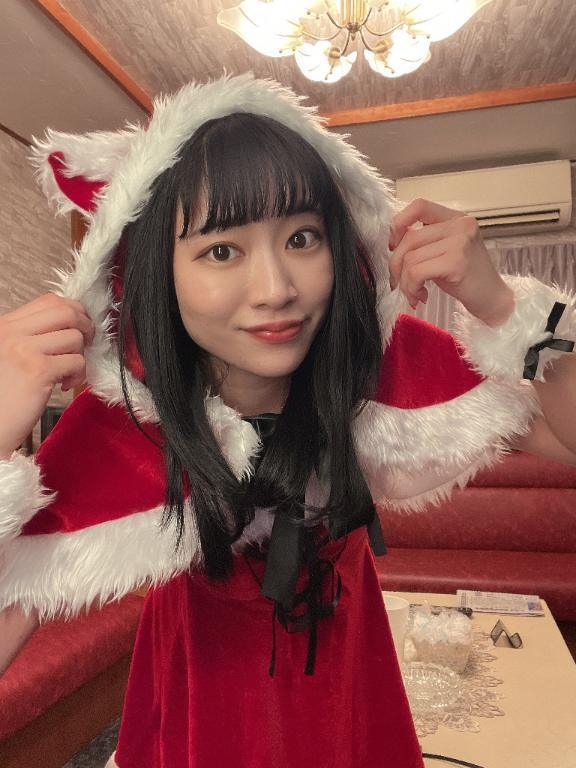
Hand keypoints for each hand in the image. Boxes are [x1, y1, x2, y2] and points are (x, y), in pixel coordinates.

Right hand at [0, 292, 94, 457]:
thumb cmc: (2, 395)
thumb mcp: (10, 355)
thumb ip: (32, 337)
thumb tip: (72, 326)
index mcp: (5, 325)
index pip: (50, 301)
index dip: (74, 312)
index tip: (80, 329)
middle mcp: (12, 332)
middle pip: (66, 311)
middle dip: (85, 327)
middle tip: (85, 347)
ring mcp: (24, 349)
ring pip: (74, 336)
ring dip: (80, 356)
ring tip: (67, 373)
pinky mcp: (38, 370)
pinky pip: (76, 361)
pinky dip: (78, 374)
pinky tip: (63, 385)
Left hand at [388, 198, 514, 323]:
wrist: (492, 299)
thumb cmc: (467, 278)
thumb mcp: (445, 251)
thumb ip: (425, 241)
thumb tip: (392, 245)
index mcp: (455, 218)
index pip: (419, 206)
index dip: (399, 224)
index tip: (393, 246)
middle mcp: (460, 225)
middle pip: (409, 238)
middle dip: (396, 265)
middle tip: (400, 284)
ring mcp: (459, 242)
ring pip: (410, 258)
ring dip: (405, 282)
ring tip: (414, 293)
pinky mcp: (456, 262)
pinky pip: (416, 272)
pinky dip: (412, 288)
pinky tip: (421, 296)